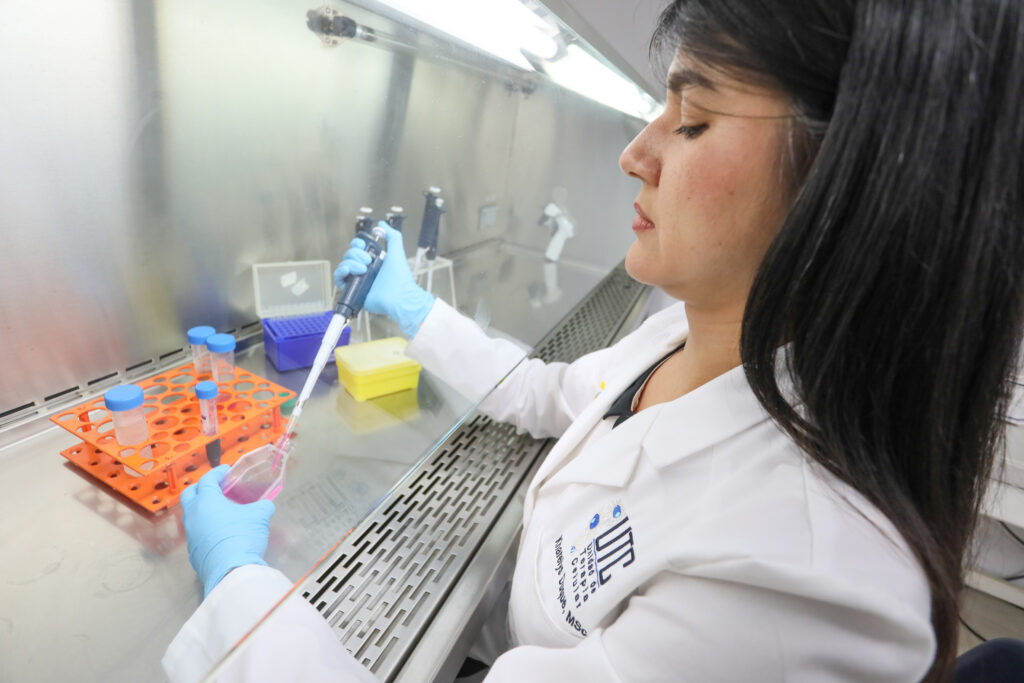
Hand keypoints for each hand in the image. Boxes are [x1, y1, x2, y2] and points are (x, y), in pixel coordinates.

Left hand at [180, 465, 274, 596]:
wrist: (231, 570)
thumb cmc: (242, 536)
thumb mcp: (259, 516)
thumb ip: (262, 506)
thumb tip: (266, 506)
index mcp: (206, 501)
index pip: (207, 480)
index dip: (217, 473)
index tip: (225, 471)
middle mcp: (193, 516)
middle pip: (189, 495)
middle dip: (200, 488)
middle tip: (215, 488)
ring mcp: (190, 535)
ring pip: (191, 516)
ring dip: (202, 510)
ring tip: (219, 512)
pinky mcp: (193, 552)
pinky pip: (196, 534)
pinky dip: (205, 528)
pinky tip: (219, 533)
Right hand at [334, 222, 434, 336]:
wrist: (399, 296)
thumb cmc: (400, 277)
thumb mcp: (397, 251)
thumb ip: (392, 236)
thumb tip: (382, 225)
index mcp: (373, 261)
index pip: (357, 248)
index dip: (356, 245)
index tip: (363, 245)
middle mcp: (364, 270)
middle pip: (349, 255)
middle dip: (355, 254)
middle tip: (368, 260)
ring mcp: (358, 279)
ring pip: (343, 265)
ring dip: (350, 263)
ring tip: (362, 269)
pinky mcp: (353, 290)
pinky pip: (339, 279)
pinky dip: (340, 272)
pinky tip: (348, 270)